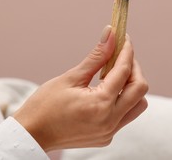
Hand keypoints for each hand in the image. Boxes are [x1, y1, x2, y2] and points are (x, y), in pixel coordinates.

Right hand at [13, 25, 148, 150]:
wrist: (31, 135)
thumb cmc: (44, 106)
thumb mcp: (70, 78)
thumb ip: (96, 57)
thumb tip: (110, 34)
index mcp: (100, 104)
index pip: (124, 72)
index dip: (126, 51)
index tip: (124, 38)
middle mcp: (110, 121)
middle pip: (140, 89)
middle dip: (134, 68)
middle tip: (121, 55)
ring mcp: (110, 131)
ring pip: (138, 104)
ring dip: (132, 85)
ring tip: (114, 73)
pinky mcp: (107, 136)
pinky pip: (126, 114)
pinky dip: (123, 98)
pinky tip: (108, 89)